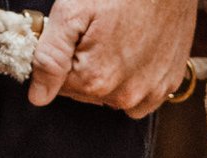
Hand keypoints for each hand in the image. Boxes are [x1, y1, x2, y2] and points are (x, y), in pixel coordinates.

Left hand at [27, 0, 197, 119]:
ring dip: (110, 77)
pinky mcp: (168, 84)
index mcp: (95, 80)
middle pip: (87, 93)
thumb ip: (50, 57)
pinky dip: (135, 82)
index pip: (60, 86)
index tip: (76, 34)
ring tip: (118, 40)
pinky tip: (136, 55)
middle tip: (98, 32)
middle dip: (85, 66)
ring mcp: (150, 92)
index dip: (63, 57)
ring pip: (113, 96)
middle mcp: (124, 95)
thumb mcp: (72, 11)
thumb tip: (38, 97)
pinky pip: (142, 98)